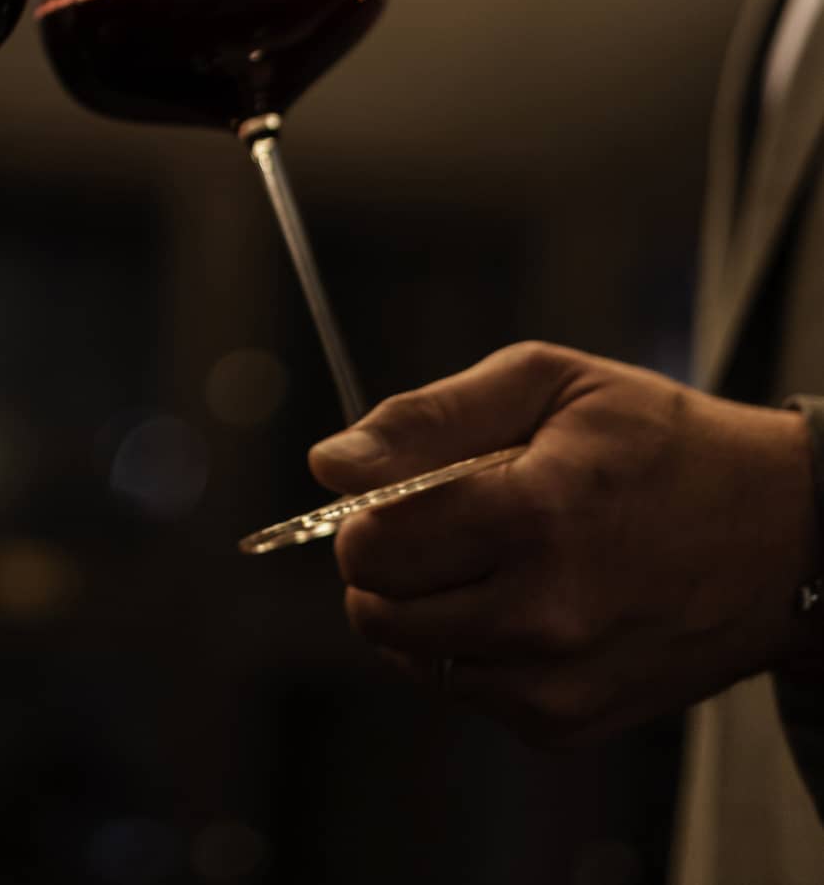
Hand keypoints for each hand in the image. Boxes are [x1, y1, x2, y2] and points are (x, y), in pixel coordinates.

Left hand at [307, 342, 819, 745]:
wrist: (778, 536)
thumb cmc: (657, 442)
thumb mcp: (545, 382)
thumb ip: (426, 419)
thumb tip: (329, 465)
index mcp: (534, 514)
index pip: (374, 543)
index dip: (362, 514)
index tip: (391, 495)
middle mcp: (544, 613)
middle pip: (377, 608)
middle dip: (380, 561)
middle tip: (430, 524)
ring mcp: (556, 681)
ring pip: (409, 655)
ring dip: (416, 605)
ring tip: (477, 557)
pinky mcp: (567, 723)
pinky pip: (460, 689)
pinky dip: (461, 647)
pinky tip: (513, 600)